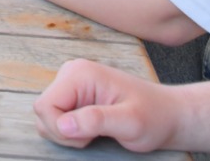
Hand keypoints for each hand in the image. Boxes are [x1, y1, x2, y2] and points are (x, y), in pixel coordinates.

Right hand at [33, 59, 183, 151]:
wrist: (167, 114)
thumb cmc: (154, 117)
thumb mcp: (130, 123)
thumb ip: (97, 121)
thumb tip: (64, 124)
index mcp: (80, 74)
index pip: (45, 106)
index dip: (61, 129)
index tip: (88, 136)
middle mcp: (71, 73)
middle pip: (43, 110)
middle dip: (64, 132)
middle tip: (94, 136)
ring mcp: (71, 84)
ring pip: (46, 116)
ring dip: (66, 133)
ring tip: (94, 132)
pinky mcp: (73, 95)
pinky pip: (55, 117)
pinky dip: (69, 131)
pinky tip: (90, 129)